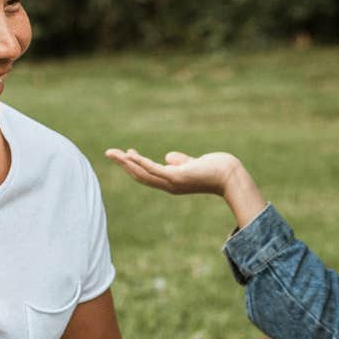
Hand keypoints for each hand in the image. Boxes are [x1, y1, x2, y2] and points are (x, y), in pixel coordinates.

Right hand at [103, 148, 246, 196]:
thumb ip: (180, 161)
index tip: (127, 153)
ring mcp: (172, 182)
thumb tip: (168, 157)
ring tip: (113, 153)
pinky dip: (141, 163)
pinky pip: (154, 170)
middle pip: (140, 175)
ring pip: (143, 174)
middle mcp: (169, 185)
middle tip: (109, 153)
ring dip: (126, 163)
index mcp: (171, 181)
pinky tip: (131, 156)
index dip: (135, 165)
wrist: (229, 175)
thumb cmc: (215, 169)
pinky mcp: (177, 177)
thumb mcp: (192, 164)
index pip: (148, 174)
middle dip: (124, 164)